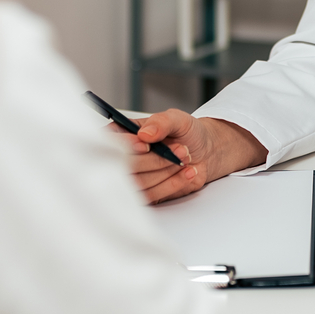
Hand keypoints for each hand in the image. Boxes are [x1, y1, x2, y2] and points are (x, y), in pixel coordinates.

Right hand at [125, 109, 267, 204]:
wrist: (204, 152)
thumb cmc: (187, 133)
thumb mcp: (177, 119)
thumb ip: (162, 122)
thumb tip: (146, 134)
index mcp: (123, 133)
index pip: (110, 142)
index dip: (125, 146)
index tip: (145, 145)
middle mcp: (123, 157)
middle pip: (125, 166)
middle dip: (155, 159)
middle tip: (180, 149)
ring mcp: (133, 177)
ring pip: (139, 182)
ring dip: (166, 171)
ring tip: (186, 158)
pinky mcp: (145, 193)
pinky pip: (151, 195)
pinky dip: (172, 184)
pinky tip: (187, 172)